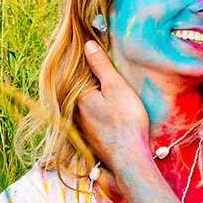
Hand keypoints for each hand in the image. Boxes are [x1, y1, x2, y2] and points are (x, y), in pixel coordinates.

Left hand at [76, 40, 152, 181]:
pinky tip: (107, 116)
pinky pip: (88, 121)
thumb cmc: (125, 120)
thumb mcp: (116, 86)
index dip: (86, 66)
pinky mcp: (89, 140)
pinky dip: (95, 115)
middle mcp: (74, 113)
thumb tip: (87, 45)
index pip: (77, 75)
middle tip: (102, 76)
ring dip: (91, 101)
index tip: (92, 58)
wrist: (129, 158)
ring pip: (83, 108)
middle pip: (79, 92)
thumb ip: (100, 65)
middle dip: (88, 84)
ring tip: (107, 96)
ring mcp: (80, 129)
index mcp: (77, 97)